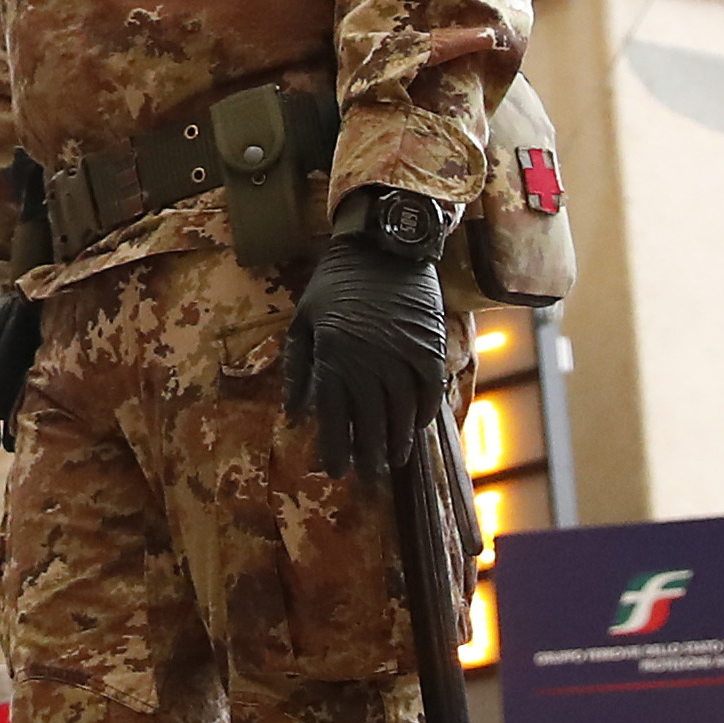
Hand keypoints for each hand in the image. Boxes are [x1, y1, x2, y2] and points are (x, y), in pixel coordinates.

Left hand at [280, 223, 451, 482]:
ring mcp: (401, 355)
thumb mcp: (303, 320)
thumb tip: (294, 416)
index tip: (334, 472)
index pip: (332, 415)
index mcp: (332, 355)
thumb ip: (298, 370)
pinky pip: (429, 391)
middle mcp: (368, 361)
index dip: (333, 447)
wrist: (382, 244)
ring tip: (389, 461)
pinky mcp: (429, 347)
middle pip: (368, 421)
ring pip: (400, 412)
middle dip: (365, 454)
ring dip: (395, 441)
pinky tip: (416, 430)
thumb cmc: (334, 282)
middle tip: (365, 478)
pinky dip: (424, 414)